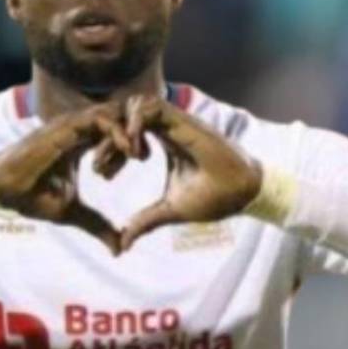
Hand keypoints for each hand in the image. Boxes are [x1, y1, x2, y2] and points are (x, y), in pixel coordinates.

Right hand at [0, 103, 131, 253]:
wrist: (2, 189)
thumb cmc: (32, 196)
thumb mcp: (72, 213)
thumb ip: (97, 225)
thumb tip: (119, 249)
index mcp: (82, 142)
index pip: (116, 130)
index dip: (133, 140)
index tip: (145, 160)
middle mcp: (79, 129)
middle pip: (118, 116)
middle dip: (138, 131)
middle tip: (148, 156)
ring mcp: (72, 124)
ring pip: (113, 114)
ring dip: (131, 132)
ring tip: (142, 156)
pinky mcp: (66, 126)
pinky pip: (100, 120)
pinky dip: (118, 132)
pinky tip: (130, 152)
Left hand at [119, 96, 262, 249]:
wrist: (244, 193)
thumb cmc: (214, 197)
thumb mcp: (170, 209)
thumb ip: (145, 221)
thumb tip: (124, 244)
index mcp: (162, 141)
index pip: (125, 129)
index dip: (109, 147)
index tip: (106, 174)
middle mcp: (166, 127)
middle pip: (123, 114)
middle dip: (106, 136)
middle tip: (103, 168)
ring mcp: (175, 121)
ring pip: (134, 103)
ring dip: (121, 129)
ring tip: (123, 159)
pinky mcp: (184, 121)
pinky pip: (151, 106)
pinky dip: (136, 125)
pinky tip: (136, 154)